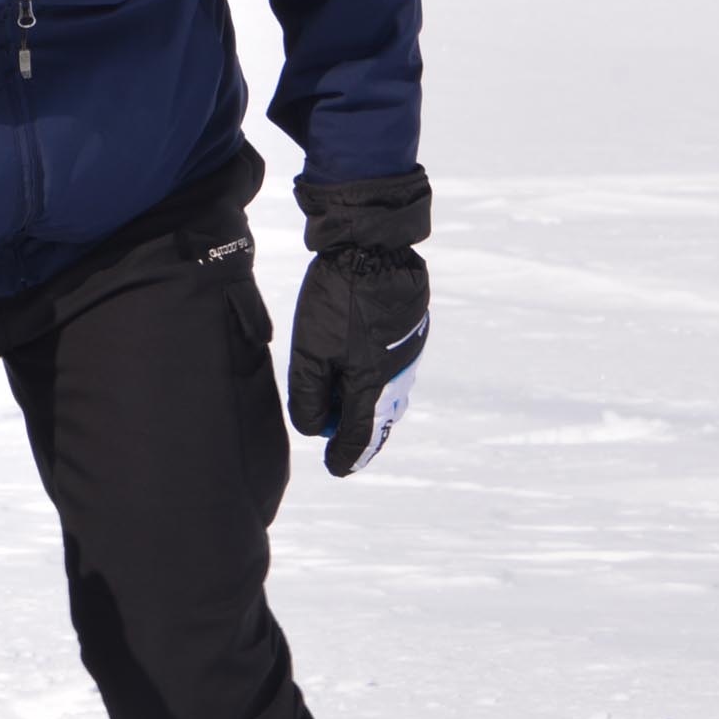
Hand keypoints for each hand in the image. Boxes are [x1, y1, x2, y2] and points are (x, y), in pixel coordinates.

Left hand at [288, 170, 431, 476]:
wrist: (373, 249)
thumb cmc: (336, 302)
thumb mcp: (310, 351)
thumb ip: (309, 394)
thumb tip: (313, 428)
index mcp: (373, 386)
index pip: (360, 436)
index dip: (346, 456)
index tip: (336, 469)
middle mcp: (398, 377)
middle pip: (380, 421)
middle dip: (362, 440)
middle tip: (347, 456)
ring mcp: (407, 354)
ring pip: (391, 398)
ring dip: (372, 414)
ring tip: (354, 425)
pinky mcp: (409, 334)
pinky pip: (395, 374)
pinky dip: (379, 388)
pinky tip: (365, 382)